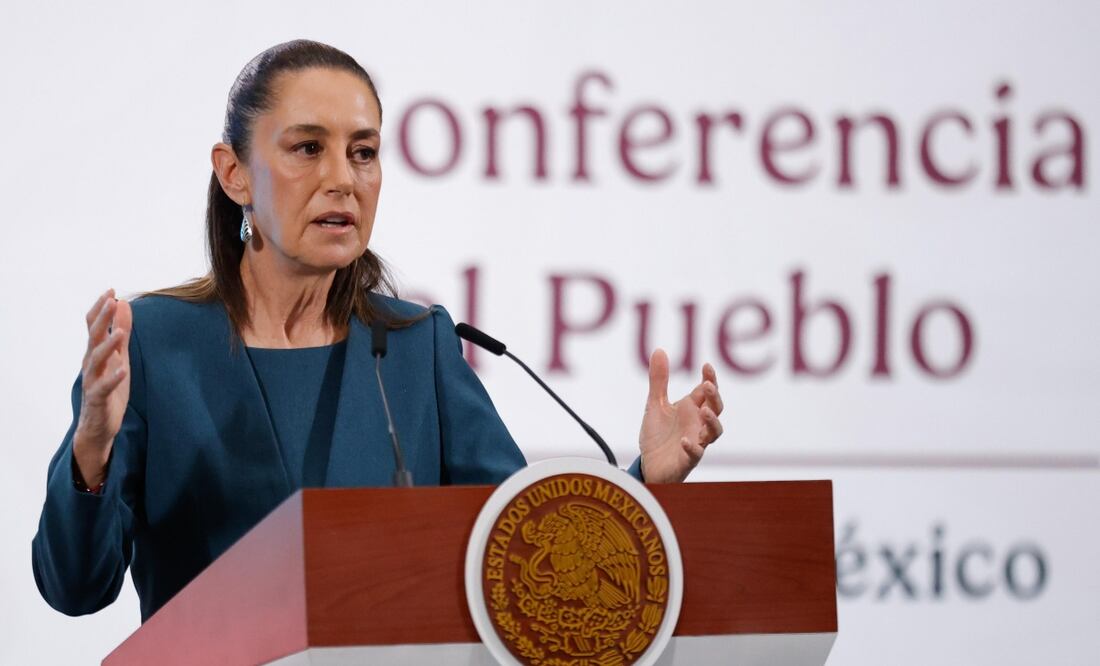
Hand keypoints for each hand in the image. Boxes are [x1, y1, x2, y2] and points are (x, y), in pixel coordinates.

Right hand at [73, 289, 131, 486]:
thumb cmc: (109, 387)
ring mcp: (92, 381)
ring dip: (108, 346)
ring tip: (120, 334)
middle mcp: (91, 364)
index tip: (111, 290)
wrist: (99, 424)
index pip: (94, 326)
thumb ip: (122, 332)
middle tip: (111, 301)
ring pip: (96, 360)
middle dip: (103, 319)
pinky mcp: (98, 399)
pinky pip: (103, 387)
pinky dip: (113, 379)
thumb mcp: (119, 356)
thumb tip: (123, 304)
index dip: (101, 309)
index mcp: (96, 352)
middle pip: (94, 337)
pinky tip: (123, 371)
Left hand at [637, 349, 723, 482]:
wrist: (648, 464)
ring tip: (704, 411)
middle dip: (714, 397)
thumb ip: (659, 380)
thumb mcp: (655, 404)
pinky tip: (684, 440)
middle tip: (707, 385)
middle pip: (716, 409)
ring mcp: (696, 442)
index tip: (706, 365)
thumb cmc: (657, 435)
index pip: (707, 391)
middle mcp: (698, 424)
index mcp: (692, 408)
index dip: (710, 378)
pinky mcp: (687, 459)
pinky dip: (692, 447)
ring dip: (712, 421)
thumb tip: (659, 350)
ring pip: (714, 432)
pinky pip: (695, 454)